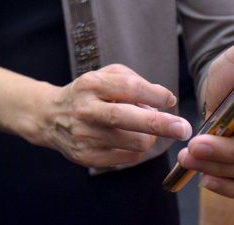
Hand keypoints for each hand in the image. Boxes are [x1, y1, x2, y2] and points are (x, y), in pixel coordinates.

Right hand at [36, 64, 191, 167]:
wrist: (49, 116)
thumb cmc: (88, 93)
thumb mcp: (104, 75)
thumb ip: (133, 81)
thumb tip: (163, 100)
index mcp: (90, 84)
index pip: (128, 88)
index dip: (154, 94)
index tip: (171, 100)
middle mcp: (85, 109)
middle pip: (127, 118)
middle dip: (160, 124)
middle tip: (184, 128)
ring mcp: (84, 135)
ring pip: (134, 142)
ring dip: (149, 136)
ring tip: (144, 129)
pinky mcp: (86, 157)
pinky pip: (128, 158)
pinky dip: (137, 149)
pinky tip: (129, 139)